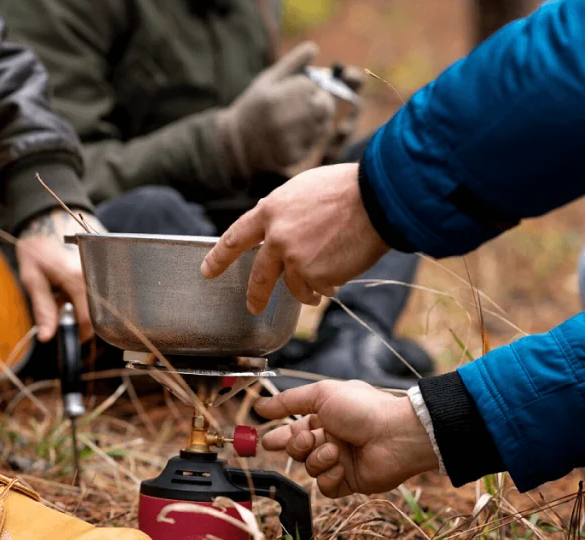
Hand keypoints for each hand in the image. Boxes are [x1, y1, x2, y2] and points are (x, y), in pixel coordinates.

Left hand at [17, 209, 101, 342]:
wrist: (48, 215)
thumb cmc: (38, 245)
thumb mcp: (32, 278)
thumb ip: (43, 309)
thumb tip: (47, 338)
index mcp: (77, 278)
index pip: (89, 319)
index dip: (81, 333)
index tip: (72, 336)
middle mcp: (97, 272)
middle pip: (98, 311)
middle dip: (81, 316)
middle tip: (62, 306)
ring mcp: (106, 265)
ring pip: (102, 299)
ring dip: (84, 302)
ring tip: (65, 289)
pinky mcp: (108, 260)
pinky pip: (104, 285)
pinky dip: (89, 289)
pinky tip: (73, 279)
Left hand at [200, 163, 388, 313]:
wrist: (377, 198)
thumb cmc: (347, 188)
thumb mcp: (304, 189)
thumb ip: (284, 211)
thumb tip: (270, 222)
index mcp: (271, 210)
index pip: (235, 237)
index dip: (219, 256)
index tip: (207, 271)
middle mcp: (277, 237)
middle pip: (258, 277)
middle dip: (256, 296)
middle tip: (253, 306)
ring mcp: (295, 259)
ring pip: (294, 287)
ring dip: (309, 288)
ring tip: (328, 277)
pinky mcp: (315, 276)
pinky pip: (318, 290)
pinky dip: (328, 287)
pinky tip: (341, 271)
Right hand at [216, 42, 335, 178]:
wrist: (236, 144)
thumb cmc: (254, 107)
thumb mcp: (266, 81)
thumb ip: (291, 63)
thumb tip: (313, 47)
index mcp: (276, 97)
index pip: (313, 86)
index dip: (311, 86)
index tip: (302, 91)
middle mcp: (283, 119)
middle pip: (324, 106)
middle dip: (321, 102)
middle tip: (311, 104)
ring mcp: (289, 140)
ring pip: (323, 125)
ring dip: (318, 120)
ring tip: (301, 120)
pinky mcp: (293, 156)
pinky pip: (314, 142)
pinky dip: (310, 138)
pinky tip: (294, 136)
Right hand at [256, 380, 437, 497]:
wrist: (395, 434)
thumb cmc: (362, 409)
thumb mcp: (321, 394)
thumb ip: (288, 401)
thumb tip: (260, 405)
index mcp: (324, 418)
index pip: (292, 429)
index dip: (278, 435)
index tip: (265, 441)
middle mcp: (330, 439)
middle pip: (296, 450)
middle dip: (297, 446)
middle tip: (308, 440)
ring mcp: (339, 461)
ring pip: (309, 468)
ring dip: (318, 459)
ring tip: (336, 450)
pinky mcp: (348, 482)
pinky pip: (325, 487)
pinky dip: (330, 477)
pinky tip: (341, 467)